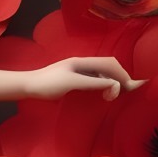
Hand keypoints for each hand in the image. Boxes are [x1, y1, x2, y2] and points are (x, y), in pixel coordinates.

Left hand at [27, 55, 145, 101]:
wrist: (28, 86)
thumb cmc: (47, 84)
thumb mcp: (72, 84)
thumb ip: (92, 83)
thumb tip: (114, 84)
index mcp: (82, 61)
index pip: (109, 63)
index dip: (122, 74)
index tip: (129, 87)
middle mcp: (82, 63)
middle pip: (108, 66)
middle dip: (119, 76)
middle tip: (125, 92)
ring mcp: (78, 70)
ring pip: (102, 72)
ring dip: (112, 81)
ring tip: (115, 94)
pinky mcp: (74, 78)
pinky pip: (95, 78)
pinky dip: (103, 84)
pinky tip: (104, 92)